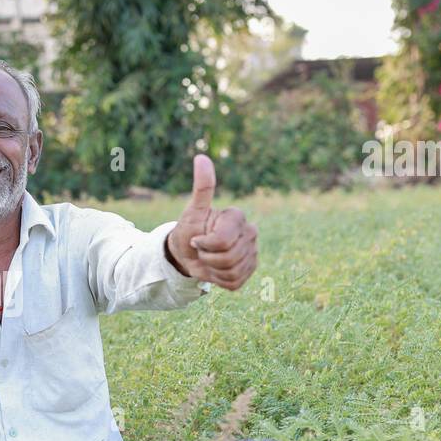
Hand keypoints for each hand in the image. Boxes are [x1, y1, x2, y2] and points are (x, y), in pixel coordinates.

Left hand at [166, 154, 258, 290]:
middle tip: (201, 250)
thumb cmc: (190, 229)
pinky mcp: (250, 270)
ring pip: (233, 272)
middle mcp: (251, 233)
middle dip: (208, 258)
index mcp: (238, 217)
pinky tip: (215, 270)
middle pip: (229, 258)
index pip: (223, 241)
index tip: (196, 239)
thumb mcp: (192, 210)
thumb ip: (202, 187)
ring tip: (208, 260)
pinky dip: (220, 281)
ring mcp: (253, 252)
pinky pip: (235, 283)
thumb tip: (201, 157)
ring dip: (213, 270)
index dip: (204, 244)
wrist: (188, 254)